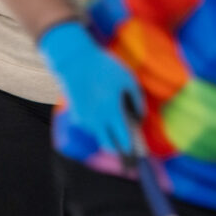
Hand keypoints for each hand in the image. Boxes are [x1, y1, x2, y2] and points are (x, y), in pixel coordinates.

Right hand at [38, 20, 142, 153]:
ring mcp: (84, 119)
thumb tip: (140, 117)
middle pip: (108, 146)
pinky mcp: (76, 115)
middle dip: (118, 149)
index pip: (122, 140)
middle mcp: (96, 120)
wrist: (74, 60)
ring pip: (98, 136)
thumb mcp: (128, 79)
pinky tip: (102, 114)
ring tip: (115, 125)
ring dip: (107, 135)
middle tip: (127, 146)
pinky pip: (89, 127)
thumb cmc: (105, 68)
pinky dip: (97, 125)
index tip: (139, 155)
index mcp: (111, 112)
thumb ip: (138, 100)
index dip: (131, 149)